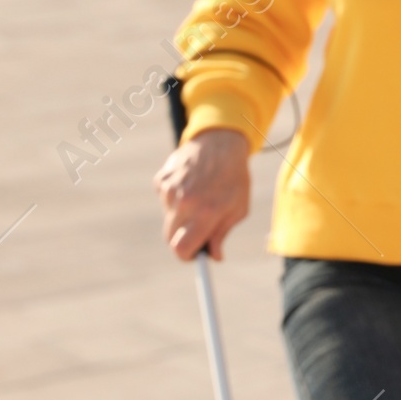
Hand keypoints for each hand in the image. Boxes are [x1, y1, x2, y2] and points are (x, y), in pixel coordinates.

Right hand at [154, 126, 251, 260]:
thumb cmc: (235, 178)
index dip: (187, 256)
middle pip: (170, 238)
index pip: (181, 249)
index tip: (194, 255)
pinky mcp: (162, 180)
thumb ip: (222, 234)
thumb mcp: (238, 208)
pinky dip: (175, 199)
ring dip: (181, 217)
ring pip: (168, 218)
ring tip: (200, 199)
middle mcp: (184, 203)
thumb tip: (214, 256)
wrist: (221, 143)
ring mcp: (169, 190)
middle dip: (182, 239)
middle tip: (198, 232)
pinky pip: (165, 201)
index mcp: (205, 213)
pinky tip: (191, 186)